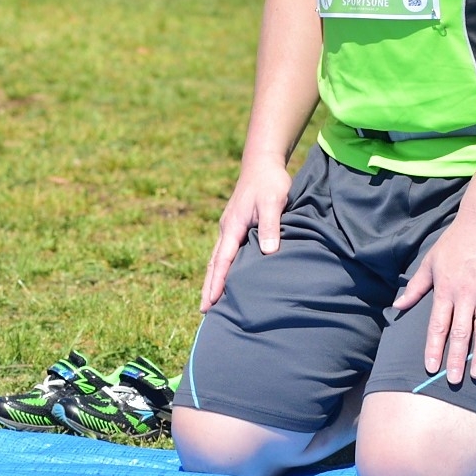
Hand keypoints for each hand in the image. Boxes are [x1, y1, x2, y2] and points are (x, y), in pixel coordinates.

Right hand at [201, 152, 292, 312]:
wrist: (262, 163)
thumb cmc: (269, 182)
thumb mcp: (273, 202)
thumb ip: (270, 227)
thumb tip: (268, 253)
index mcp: (233, 226)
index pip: (223, 260)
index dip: (217, 282)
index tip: (211, 302)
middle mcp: (227, 229)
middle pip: (214, 263)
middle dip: (208, 287)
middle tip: (203, 311)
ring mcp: (230, 227)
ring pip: (218, 258)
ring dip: (213, 279)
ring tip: (210, 300)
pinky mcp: (236, 226)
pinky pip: (225, 252)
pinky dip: (221, 268)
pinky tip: (225, 276)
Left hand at [394, 215, 475, 383]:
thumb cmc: (454, 242)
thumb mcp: (430, 261)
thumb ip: (416, 287)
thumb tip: (398, 306)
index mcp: (444, 290)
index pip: (436, 325)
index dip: (433, 347)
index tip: (430, 366)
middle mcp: (464, 296)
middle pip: (460, 333)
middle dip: (456, 359)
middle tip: (454, 381)